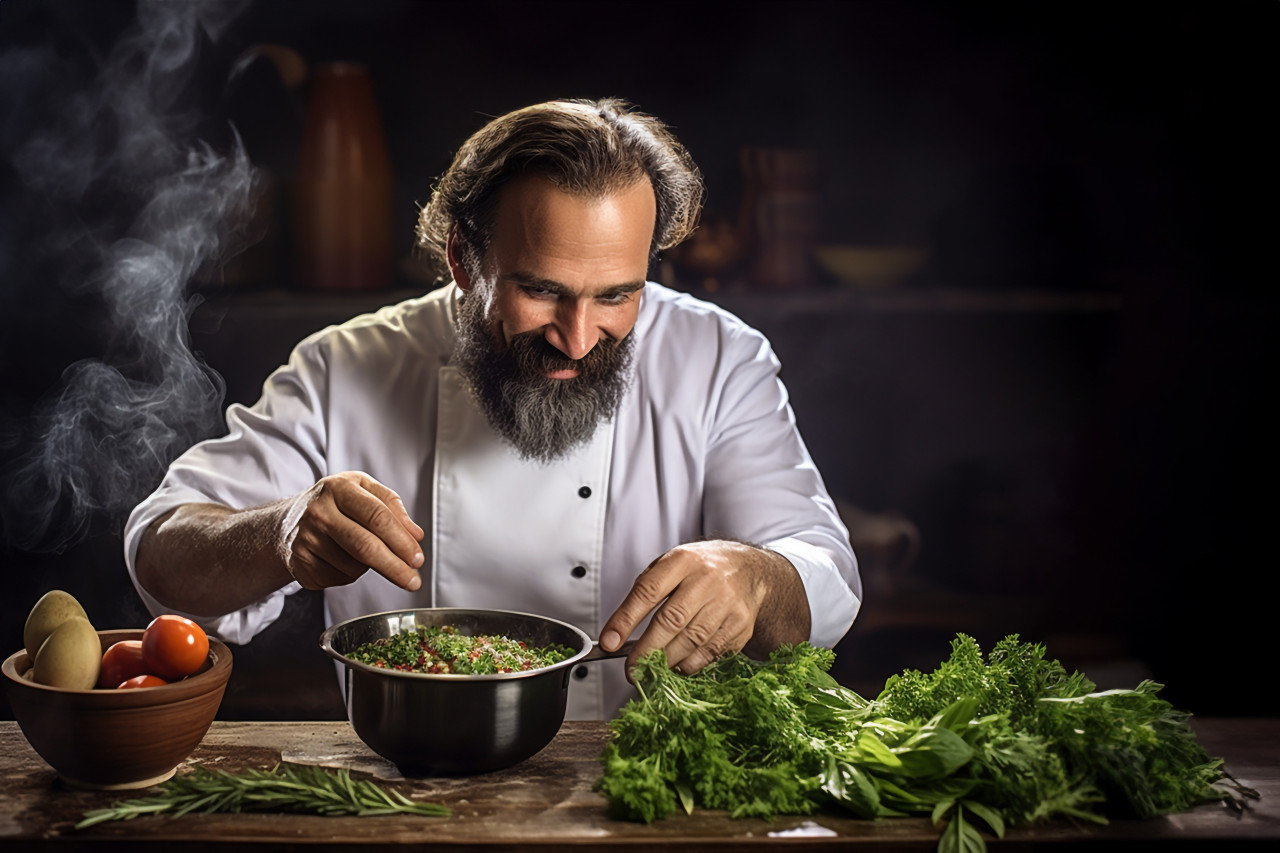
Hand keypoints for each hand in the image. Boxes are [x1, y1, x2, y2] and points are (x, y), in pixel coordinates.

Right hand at [277, 471, 424, 590]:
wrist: (289, 520)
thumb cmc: (336, 504)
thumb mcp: (364, 491)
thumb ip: (392, 507)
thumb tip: (416, 536)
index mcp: (339, 487)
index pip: (377, 516)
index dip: (402, 540)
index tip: (417, 558)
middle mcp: (319, 511)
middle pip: (365, 546)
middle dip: (394, 567)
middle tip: (413, 581)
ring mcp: (306, 538)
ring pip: (354, 566)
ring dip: (369, 568)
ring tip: (362, 553)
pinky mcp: (300, 562)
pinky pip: (338, 578)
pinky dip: (350, 575)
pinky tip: (342, 560)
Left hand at [600, 540, 804, 676]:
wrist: (749, 570)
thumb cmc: (700, 570)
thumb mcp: (671, 567)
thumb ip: (645, 593)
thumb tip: (617, 633)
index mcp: (682, 561)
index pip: (648, 591)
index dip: (626, 619)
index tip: (609, 643)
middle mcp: (707, 579)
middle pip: (672, 621)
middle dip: (646, 651)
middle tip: (631, 670)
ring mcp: (728, 603)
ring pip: (692, 641)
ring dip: (667, 662)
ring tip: (652, 671)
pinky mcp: (740, 625)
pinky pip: (710, 652)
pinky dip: (690, 665)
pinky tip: (678, 666)